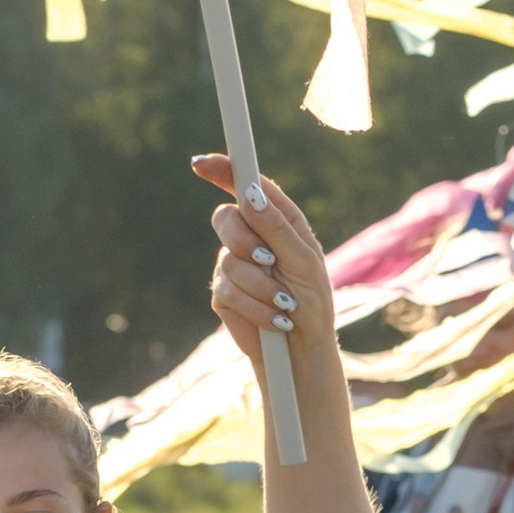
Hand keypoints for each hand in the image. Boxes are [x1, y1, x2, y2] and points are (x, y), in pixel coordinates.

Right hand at [193, 157, 333, 376]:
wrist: (301, 348)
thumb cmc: (312, 301)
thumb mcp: (304, 261)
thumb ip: (277, 228)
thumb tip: (249, 194)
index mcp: (277, 220)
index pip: (246, 186)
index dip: (223, 170)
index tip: (201, 164)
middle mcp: (251, 237)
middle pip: (225, 217)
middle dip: (244, 240)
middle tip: (268, 260)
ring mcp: (233, 264)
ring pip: (228, 259)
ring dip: (260, 285)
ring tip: (284, 303)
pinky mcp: (223, 293)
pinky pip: (227, 290)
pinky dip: (255, 306)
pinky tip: (274, 318)